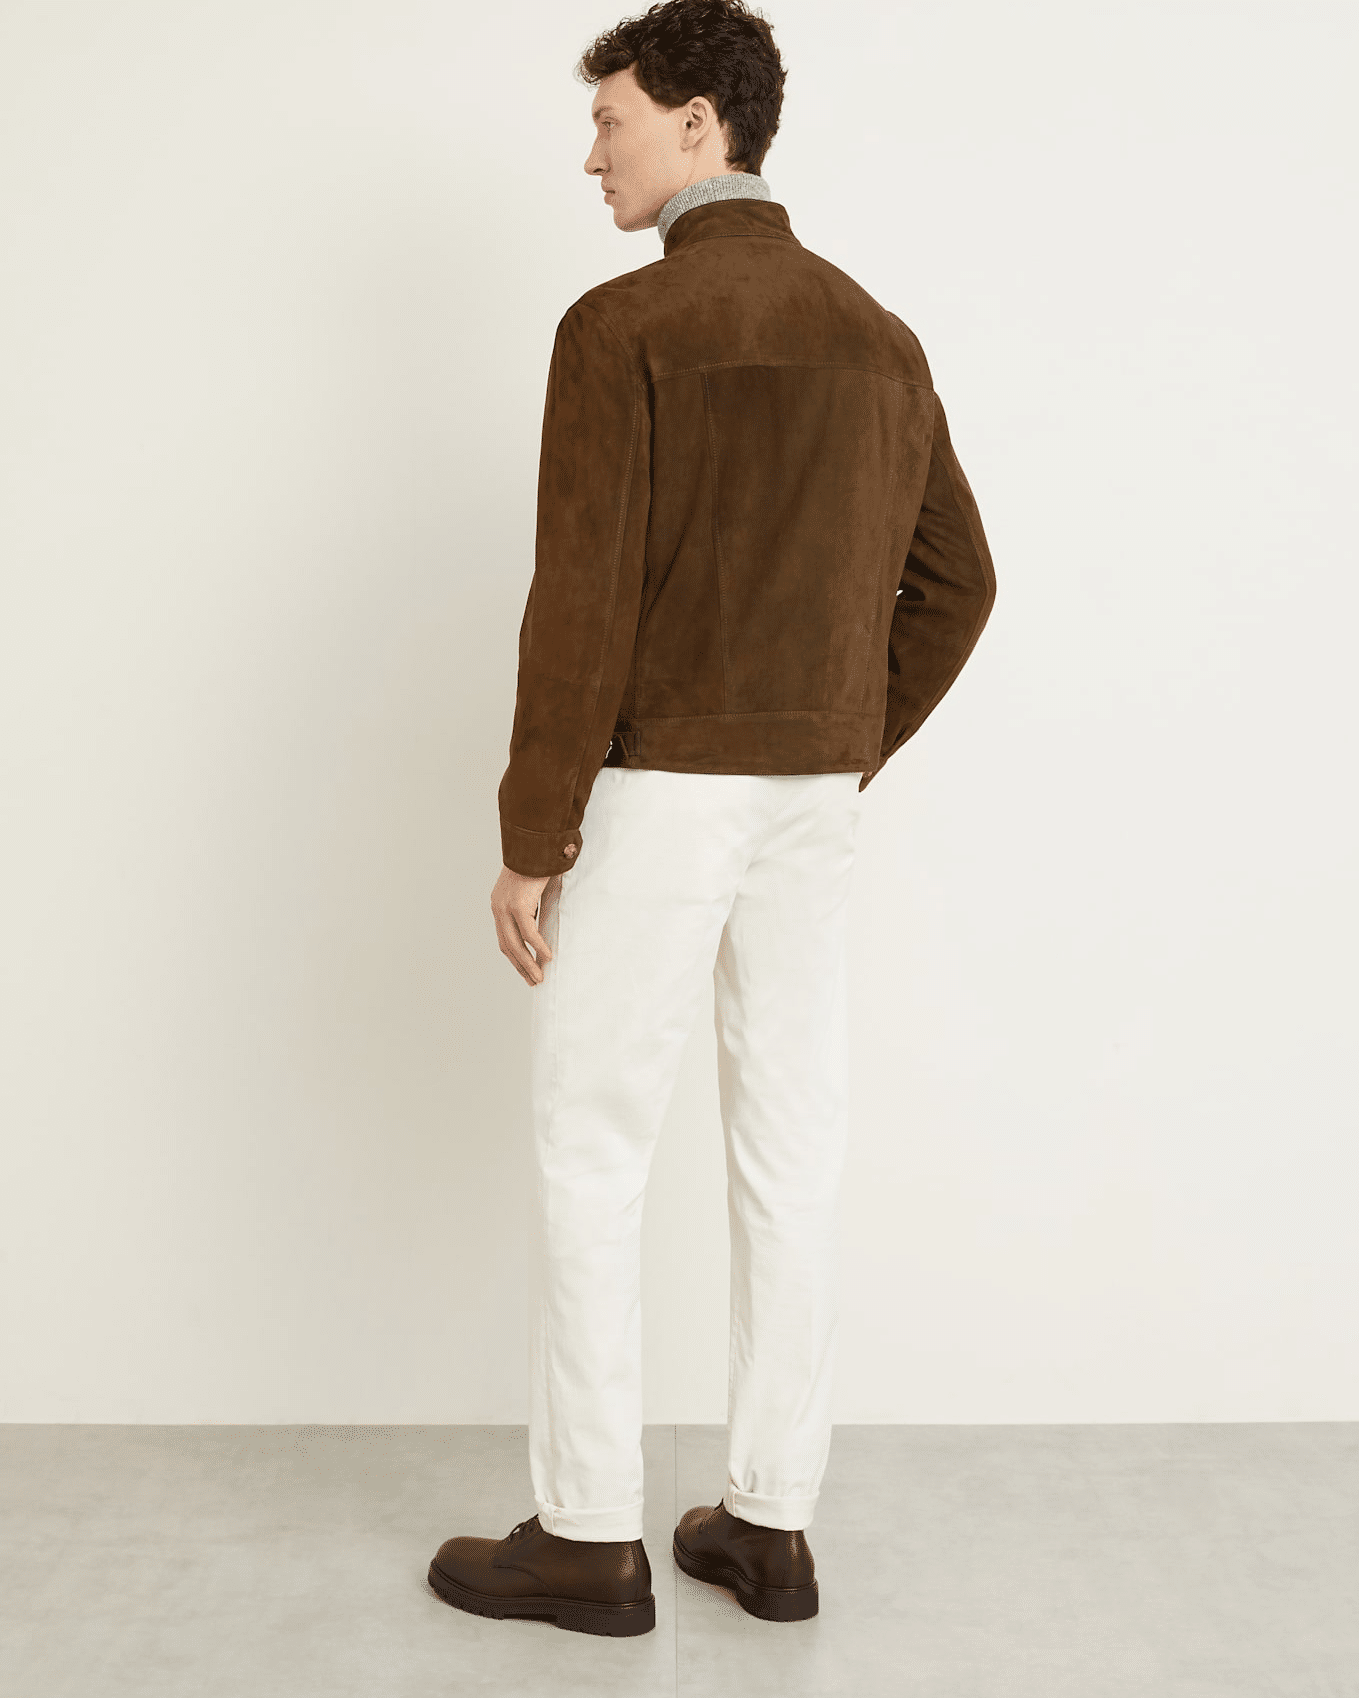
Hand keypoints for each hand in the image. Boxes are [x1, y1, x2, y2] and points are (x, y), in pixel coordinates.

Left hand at [491, 864, 554, 985]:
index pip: (504, 938)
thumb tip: (544, 921)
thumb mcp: (532, 889)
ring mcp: (506, 907)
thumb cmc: (538, 863)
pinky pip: (529, 933)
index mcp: (499, 905)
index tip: (525, 970)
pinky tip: (548, 956)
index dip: (515, 957)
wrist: (535, 843)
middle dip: (520, 966)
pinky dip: (538, 947)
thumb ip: (533, 906)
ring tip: (539, 977)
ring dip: (528, 963)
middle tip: (533, 981)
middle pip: (507, 946)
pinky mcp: (518, 905)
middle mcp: (498, 908)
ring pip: (516, 944)